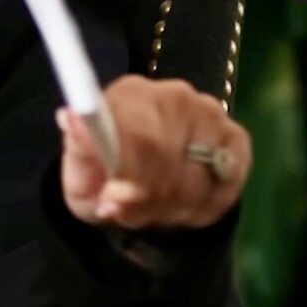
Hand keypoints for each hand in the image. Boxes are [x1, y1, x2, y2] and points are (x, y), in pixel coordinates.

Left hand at [57, 75, 251, 230]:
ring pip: (199, 180)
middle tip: (128, 211)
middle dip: (147, 200)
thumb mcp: (80, 176)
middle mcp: (175, 95)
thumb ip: (80, 153)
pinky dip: (203, 209)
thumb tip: (70, 117)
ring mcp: (211, 115)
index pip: (141, 135)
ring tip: (151, 208)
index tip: (115, 202)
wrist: (141, 184)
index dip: (132, 177)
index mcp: (130, 95)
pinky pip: (225, 188)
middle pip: (170, 159)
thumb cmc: (106, 177)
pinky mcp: (236, 140)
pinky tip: (181, 205)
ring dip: (173, 209)